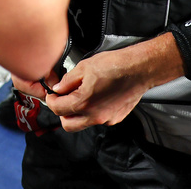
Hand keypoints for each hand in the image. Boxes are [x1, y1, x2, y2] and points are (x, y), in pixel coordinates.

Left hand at [42, 33, 182, 132]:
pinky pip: (98, 119)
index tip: (52, 95)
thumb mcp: (84, 67)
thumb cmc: (115, 66)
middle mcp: (95, 116)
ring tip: (81, 96)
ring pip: (83, 123)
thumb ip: (68, 81)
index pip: (57, 109)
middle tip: (63, 99)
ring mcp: (107, 119)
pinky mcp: (116, 118)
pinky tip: (96, 97)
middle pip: (68, 124)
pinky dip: (92, 112)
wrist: (139, 69)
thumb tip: (58, 88)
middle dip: (62, 112)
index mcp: (84, 103)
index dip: (51, 100)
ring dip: (77, 114)